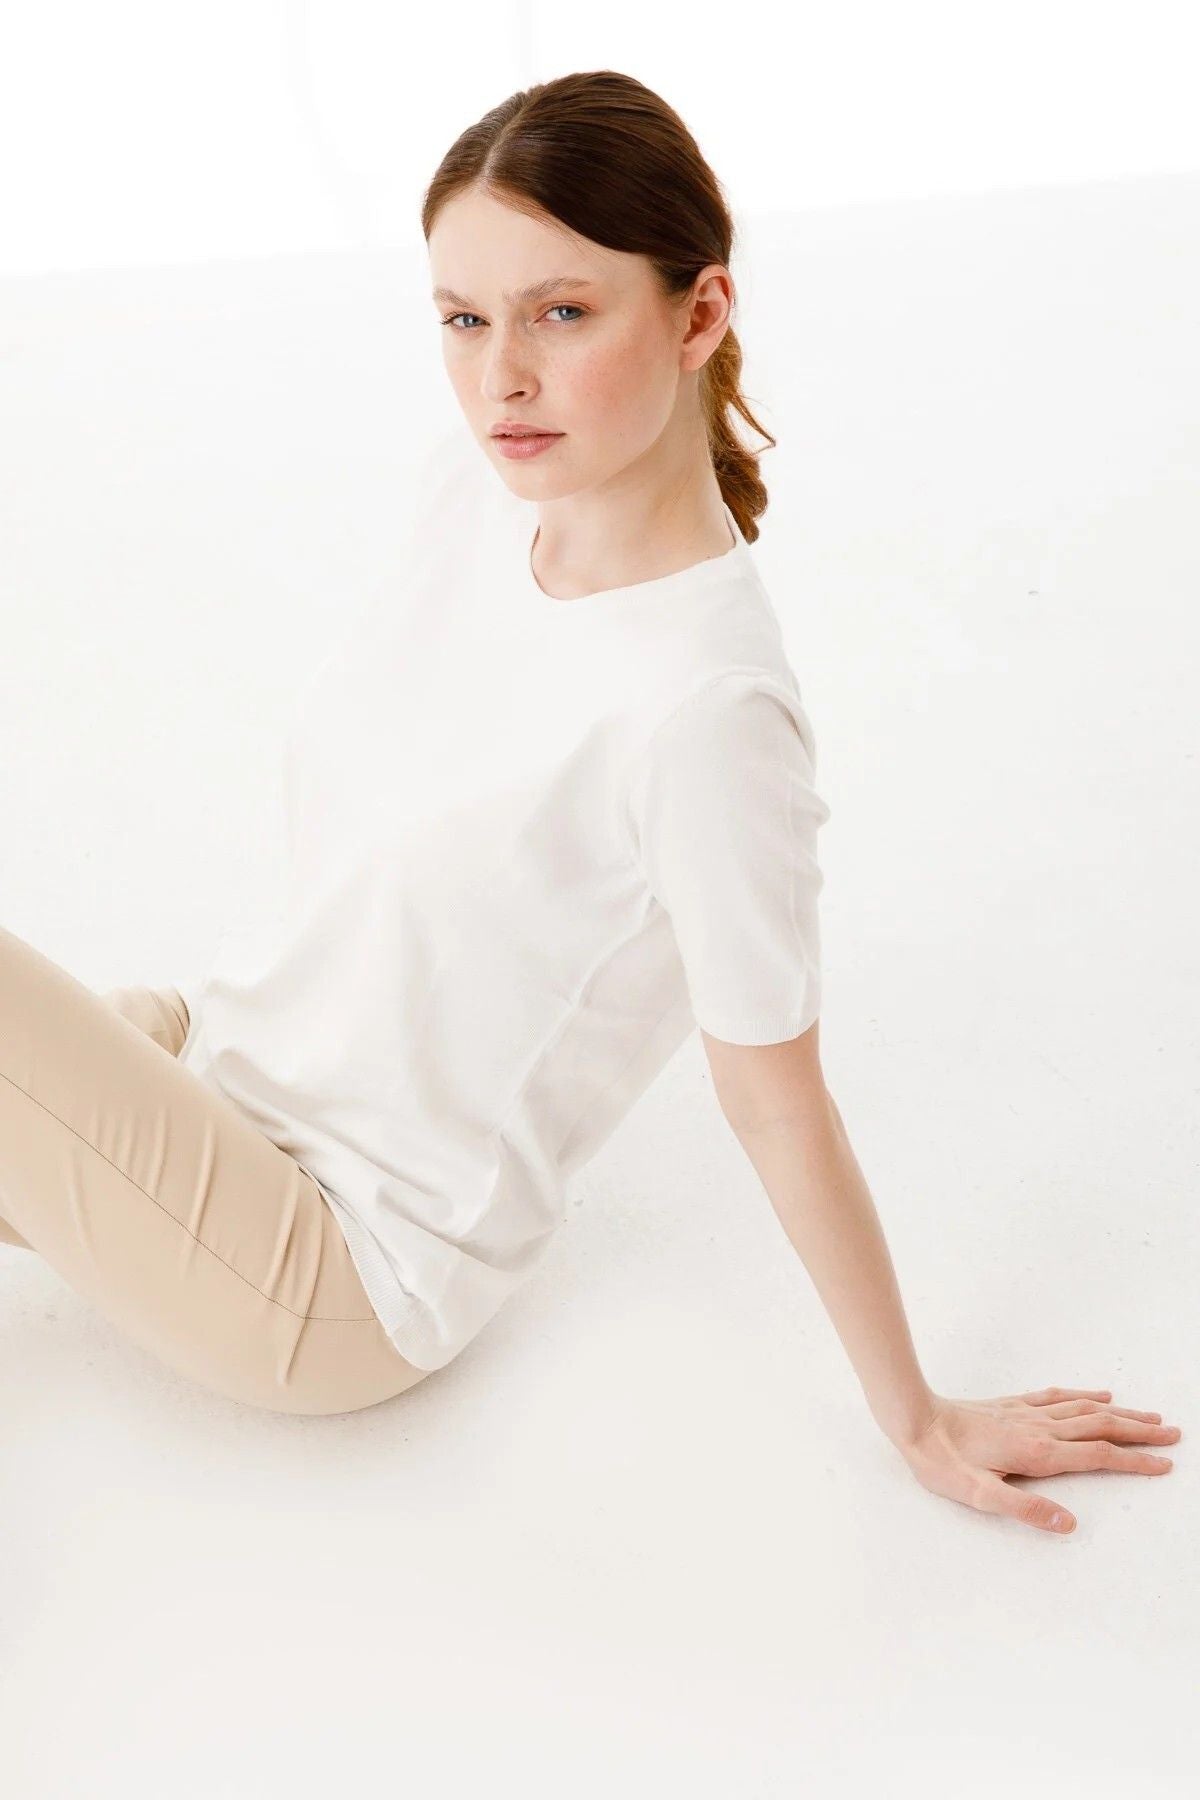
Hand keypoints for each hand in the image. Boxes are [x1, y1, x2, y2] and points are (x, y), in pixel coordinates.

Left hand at [896, 1386, 1181, 1533]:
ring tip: (1150, 1415)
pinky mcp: (1012, 1404)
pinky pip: (1059, 1397)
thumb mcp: (980, 1496)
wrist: (915, 1419)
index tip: (1166, 1464)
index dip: (1135, 1461)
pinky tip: (1097, 1394)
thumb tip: (1069, 1524)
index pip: (1099, 1456)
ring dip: (1121, 1412)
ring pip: (1085, 1409)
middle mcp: (1040, 1428)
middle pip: (1102, 1427)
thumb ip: (1025, 1510)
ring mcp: (1027, 1413)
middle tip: (1175, 1434)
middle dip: (1141, 1432)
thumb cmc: (943, 1462)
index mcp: (1039, 1453)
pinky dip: (1084, 1395)